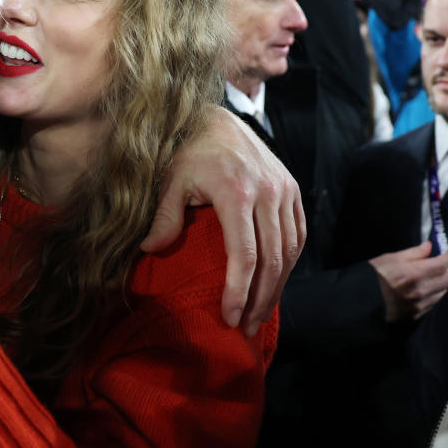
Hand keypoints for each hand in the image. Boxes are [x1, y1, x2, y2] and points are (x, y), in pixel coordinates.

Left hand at [141, 107, 304, 333]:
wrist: (217, 119)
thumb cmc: (188, 152)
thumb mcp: (170, 180)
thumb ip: (163, 216)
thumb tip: (149, 250)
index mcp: (236, 191)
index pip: (244, 254)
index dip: (239, 291)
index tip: (228, 317)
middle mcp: (267, 191)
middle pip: (271, 259)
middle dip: (260, 299)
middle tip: (245, 328)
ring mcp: (284, 189)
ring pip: (289, 251)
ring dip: (277, 287)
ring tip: (259, 314)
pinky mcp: (292, 189)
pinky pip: (298, 234)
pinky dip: (289, 263)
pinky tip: (275, 283)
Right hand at [368, 241, 447, 321]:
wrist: (362, 301)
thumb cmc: (373, 276)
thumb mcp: (390, 258)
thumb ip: (413, 253)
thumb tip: (428, 246)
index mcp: (414, 273)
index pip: (441, 264)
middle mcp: (420, 291)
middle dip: (447, 271)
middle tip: (440, 266)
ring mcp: (420, 305)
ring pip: (444, 293)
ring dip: (442, 285)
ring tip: (434, 279)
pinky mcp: (417, 315)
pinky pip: (434, 304)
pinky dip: (435, 296)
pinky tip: (427, 291)